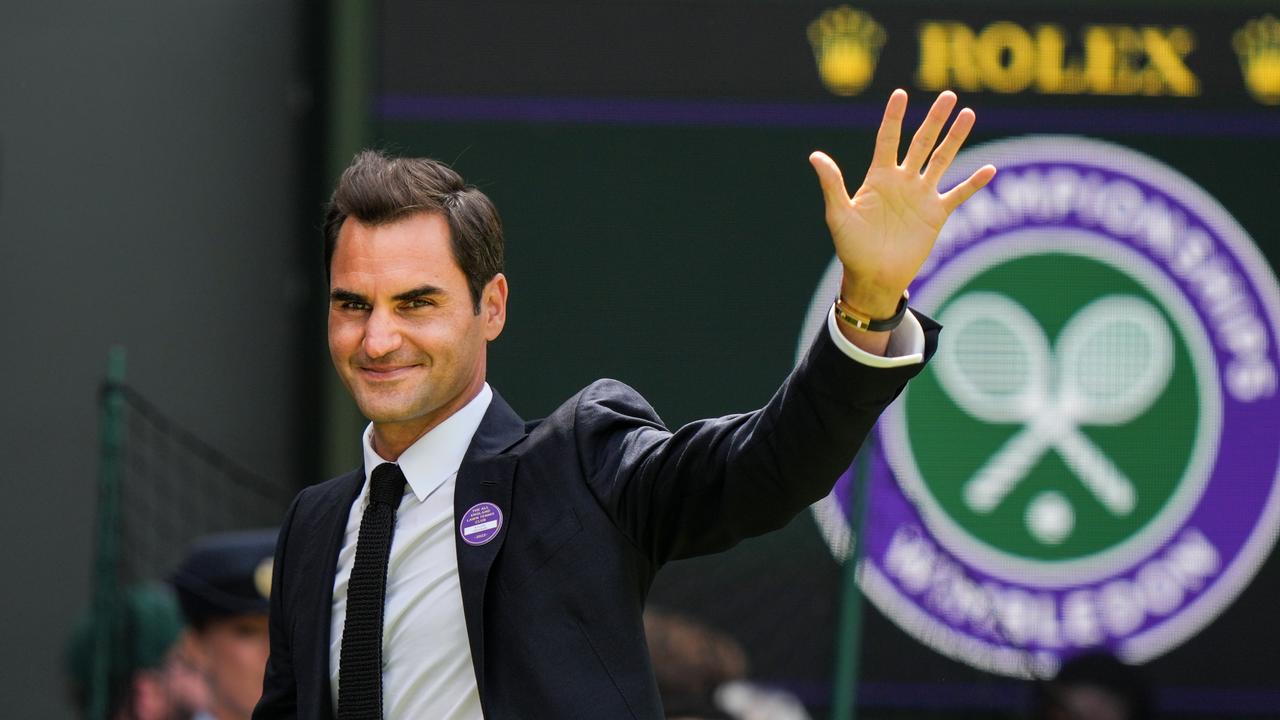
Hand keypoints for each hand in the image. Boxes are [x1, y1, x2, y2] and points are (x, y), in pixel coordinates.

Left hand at [810, 89, 995, 318]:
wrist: (873, 276)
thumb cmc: (851, 247)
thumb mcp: (838, 214)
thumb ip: (832, 184)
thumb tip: (815, 156)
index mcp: (878, 177)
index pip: (888, 139)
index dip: (894, 117)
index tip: (901, 94)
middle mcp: (902, 181)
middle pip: (921, 142)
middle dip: (934, 120)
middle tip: (948, 95)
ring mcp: (921, 196)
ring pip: (942, 160)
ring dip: (956, 139)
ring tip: (968, 114)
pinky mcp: (936, 214)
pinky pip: (958, 194)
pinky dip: (974, 183)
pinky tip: (990, 169)